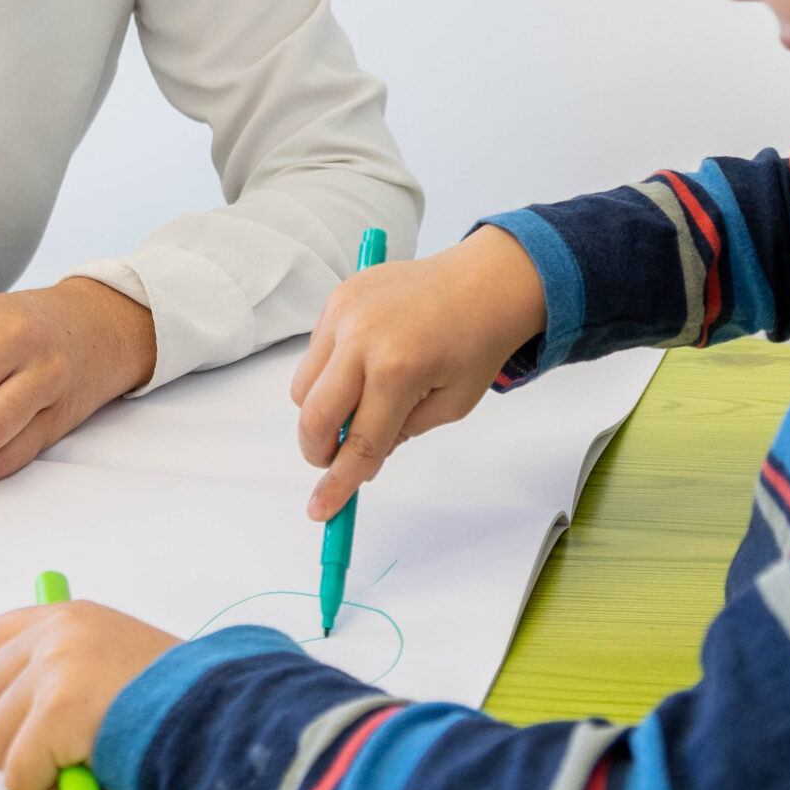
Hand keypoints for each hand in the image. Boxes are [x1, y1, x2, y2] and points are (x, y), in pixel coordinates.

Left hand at [0, 602, 177, 789]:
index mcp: (69, 618)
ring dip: (27, 768)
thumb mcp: (116, 658)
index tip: (22, 714)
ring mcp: (53, 671)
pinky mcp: (54, 713)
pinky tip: (84, 780)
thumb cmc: (174, 698)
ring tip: (73, 768)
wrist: (214, 712)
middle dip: (5, 735)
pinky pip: (19, 775)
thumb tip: (17, 706)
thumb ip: (68, 667)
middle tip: (47, 754)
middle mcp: (55, 634)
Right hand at [290, 226, 547, 520]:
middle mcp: (362, 337)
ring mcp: (344, 313)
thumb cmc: (476, 341)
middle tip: (335, 461)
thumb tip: (358, 456)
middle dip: (319, 451)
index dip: (339, 484)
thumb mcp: (451, 405)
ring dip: (322, 412)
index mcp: (398, 369)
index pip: (358, 443)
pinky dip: (329, 374)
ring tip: (361, 406)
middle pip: (315, 416)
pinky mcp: (338, 298)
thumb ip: (400, 435)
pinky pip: (314, 353)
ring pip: (304, 387)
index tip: (321, 509)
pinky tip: (364, 368)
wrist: (485, 280)